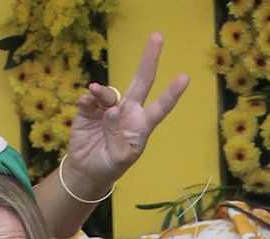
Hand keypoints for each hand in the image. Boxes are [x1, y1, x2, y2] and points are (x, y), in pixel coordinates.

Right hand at [61, 32, 188, 198]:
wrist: (86, 171)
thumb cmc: (110, 165)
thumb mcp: (121, 158)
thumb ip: (119, 136)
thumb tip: (112, 110)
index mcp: (141, 124)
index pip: (160, 107)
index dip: (171, 93)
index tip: (185, 78)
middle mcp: (128, 111)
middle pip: (141, 81)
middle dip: (149, 59)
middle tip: (157, 35)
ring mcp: (108, 108)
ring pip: (110, 91)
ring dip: (103, 92)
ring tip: (94, 95)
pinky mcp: (89, 110)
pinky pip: (89, 99)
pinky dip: (87, 100)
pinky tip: (85, 105)